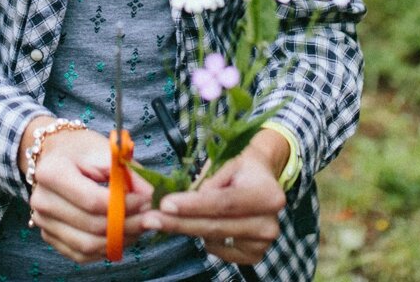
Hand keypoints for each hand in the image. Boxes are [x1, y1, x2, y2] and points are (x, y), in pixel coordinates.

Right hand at [25, 126, 152, 263]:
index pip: (93, 201)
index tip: (146, 201)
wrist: (55, 156)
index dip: (124, 205)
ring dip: (119, 240)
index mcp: (52, 173)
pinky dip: (105, 249)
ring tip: (139, 226)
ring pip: (88, 245)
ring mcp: (43, 222)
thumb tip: (151, 196)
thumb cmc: (81, 151)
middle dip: (127, 225)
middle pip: (92, 226)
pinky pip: (81, 254)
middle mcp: (42, 201)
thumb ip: (129, 173)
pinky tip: (122, 236)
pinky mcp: (49, 236)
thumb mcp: (106, 151)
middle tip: (149, 217)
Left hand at [138, 146, 285, 265]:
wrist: (263, 180)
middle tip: (150, 219)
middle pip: (215, 226)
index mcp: (267, 195)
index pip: (223, 203)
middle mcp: (269, 223)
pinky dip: (206, 239)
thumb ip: (210, 182)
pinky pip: (219, 251)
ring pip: (213, 239)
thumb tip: (188, 202)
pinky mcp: (254, 255)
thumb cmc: (242, 168)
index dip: (192, 206)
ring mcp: (262, 243)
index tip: (165, 204)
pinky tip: (204, 224)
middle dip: (179, 223)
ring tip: (175, 215)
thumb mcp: (228, 163)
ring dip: (188, 228)